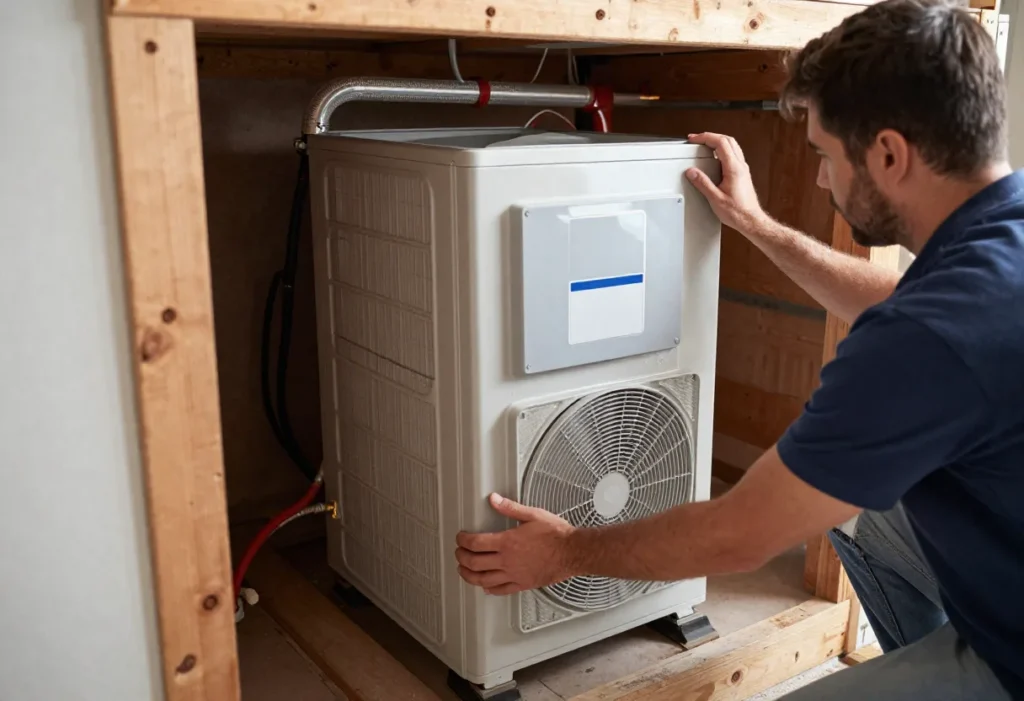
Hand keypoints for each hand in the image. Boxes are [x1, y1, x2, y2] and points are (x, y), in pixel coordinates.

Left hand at [455, 493, 575, 595]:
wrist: (573, 552)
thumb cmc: (556, 535)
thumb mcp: (533, 515)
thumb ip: (510, 508)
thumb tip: (494, 500)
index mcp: (508, 542)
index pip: (476, 543)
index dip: (463, 540)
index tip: (460, 538)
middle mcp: (508, 561)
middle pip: (475, 563)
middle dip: (462, 557)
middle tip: (458, 553)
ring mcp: (514, 575)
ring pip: (483, 580)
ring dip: (469, 576)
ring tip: (464, 571)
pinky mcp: (523, 584)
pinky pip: (501, 590)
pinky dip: (489, 589)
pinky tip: (486, 587)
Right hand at [685, 132, 769, 236]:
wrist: (751, 220)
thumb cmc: (737, 212)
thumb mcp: (715, 198)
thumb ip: (702, 183)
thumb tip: (692, 172)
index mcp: (734, 168)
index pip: (720, 142)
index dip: (706, 137)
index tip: (694, 139)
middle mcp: (740, 166)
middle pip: (727, 140)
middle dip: (710, 136)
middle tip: (697, 139)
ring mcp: (743, 169)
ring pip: (732, 145)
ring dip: (717, 141)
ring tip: (704, 144)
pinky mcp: (743, 174)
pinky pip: (733, 154)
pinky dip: (722, 150)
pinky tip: (715, 157)